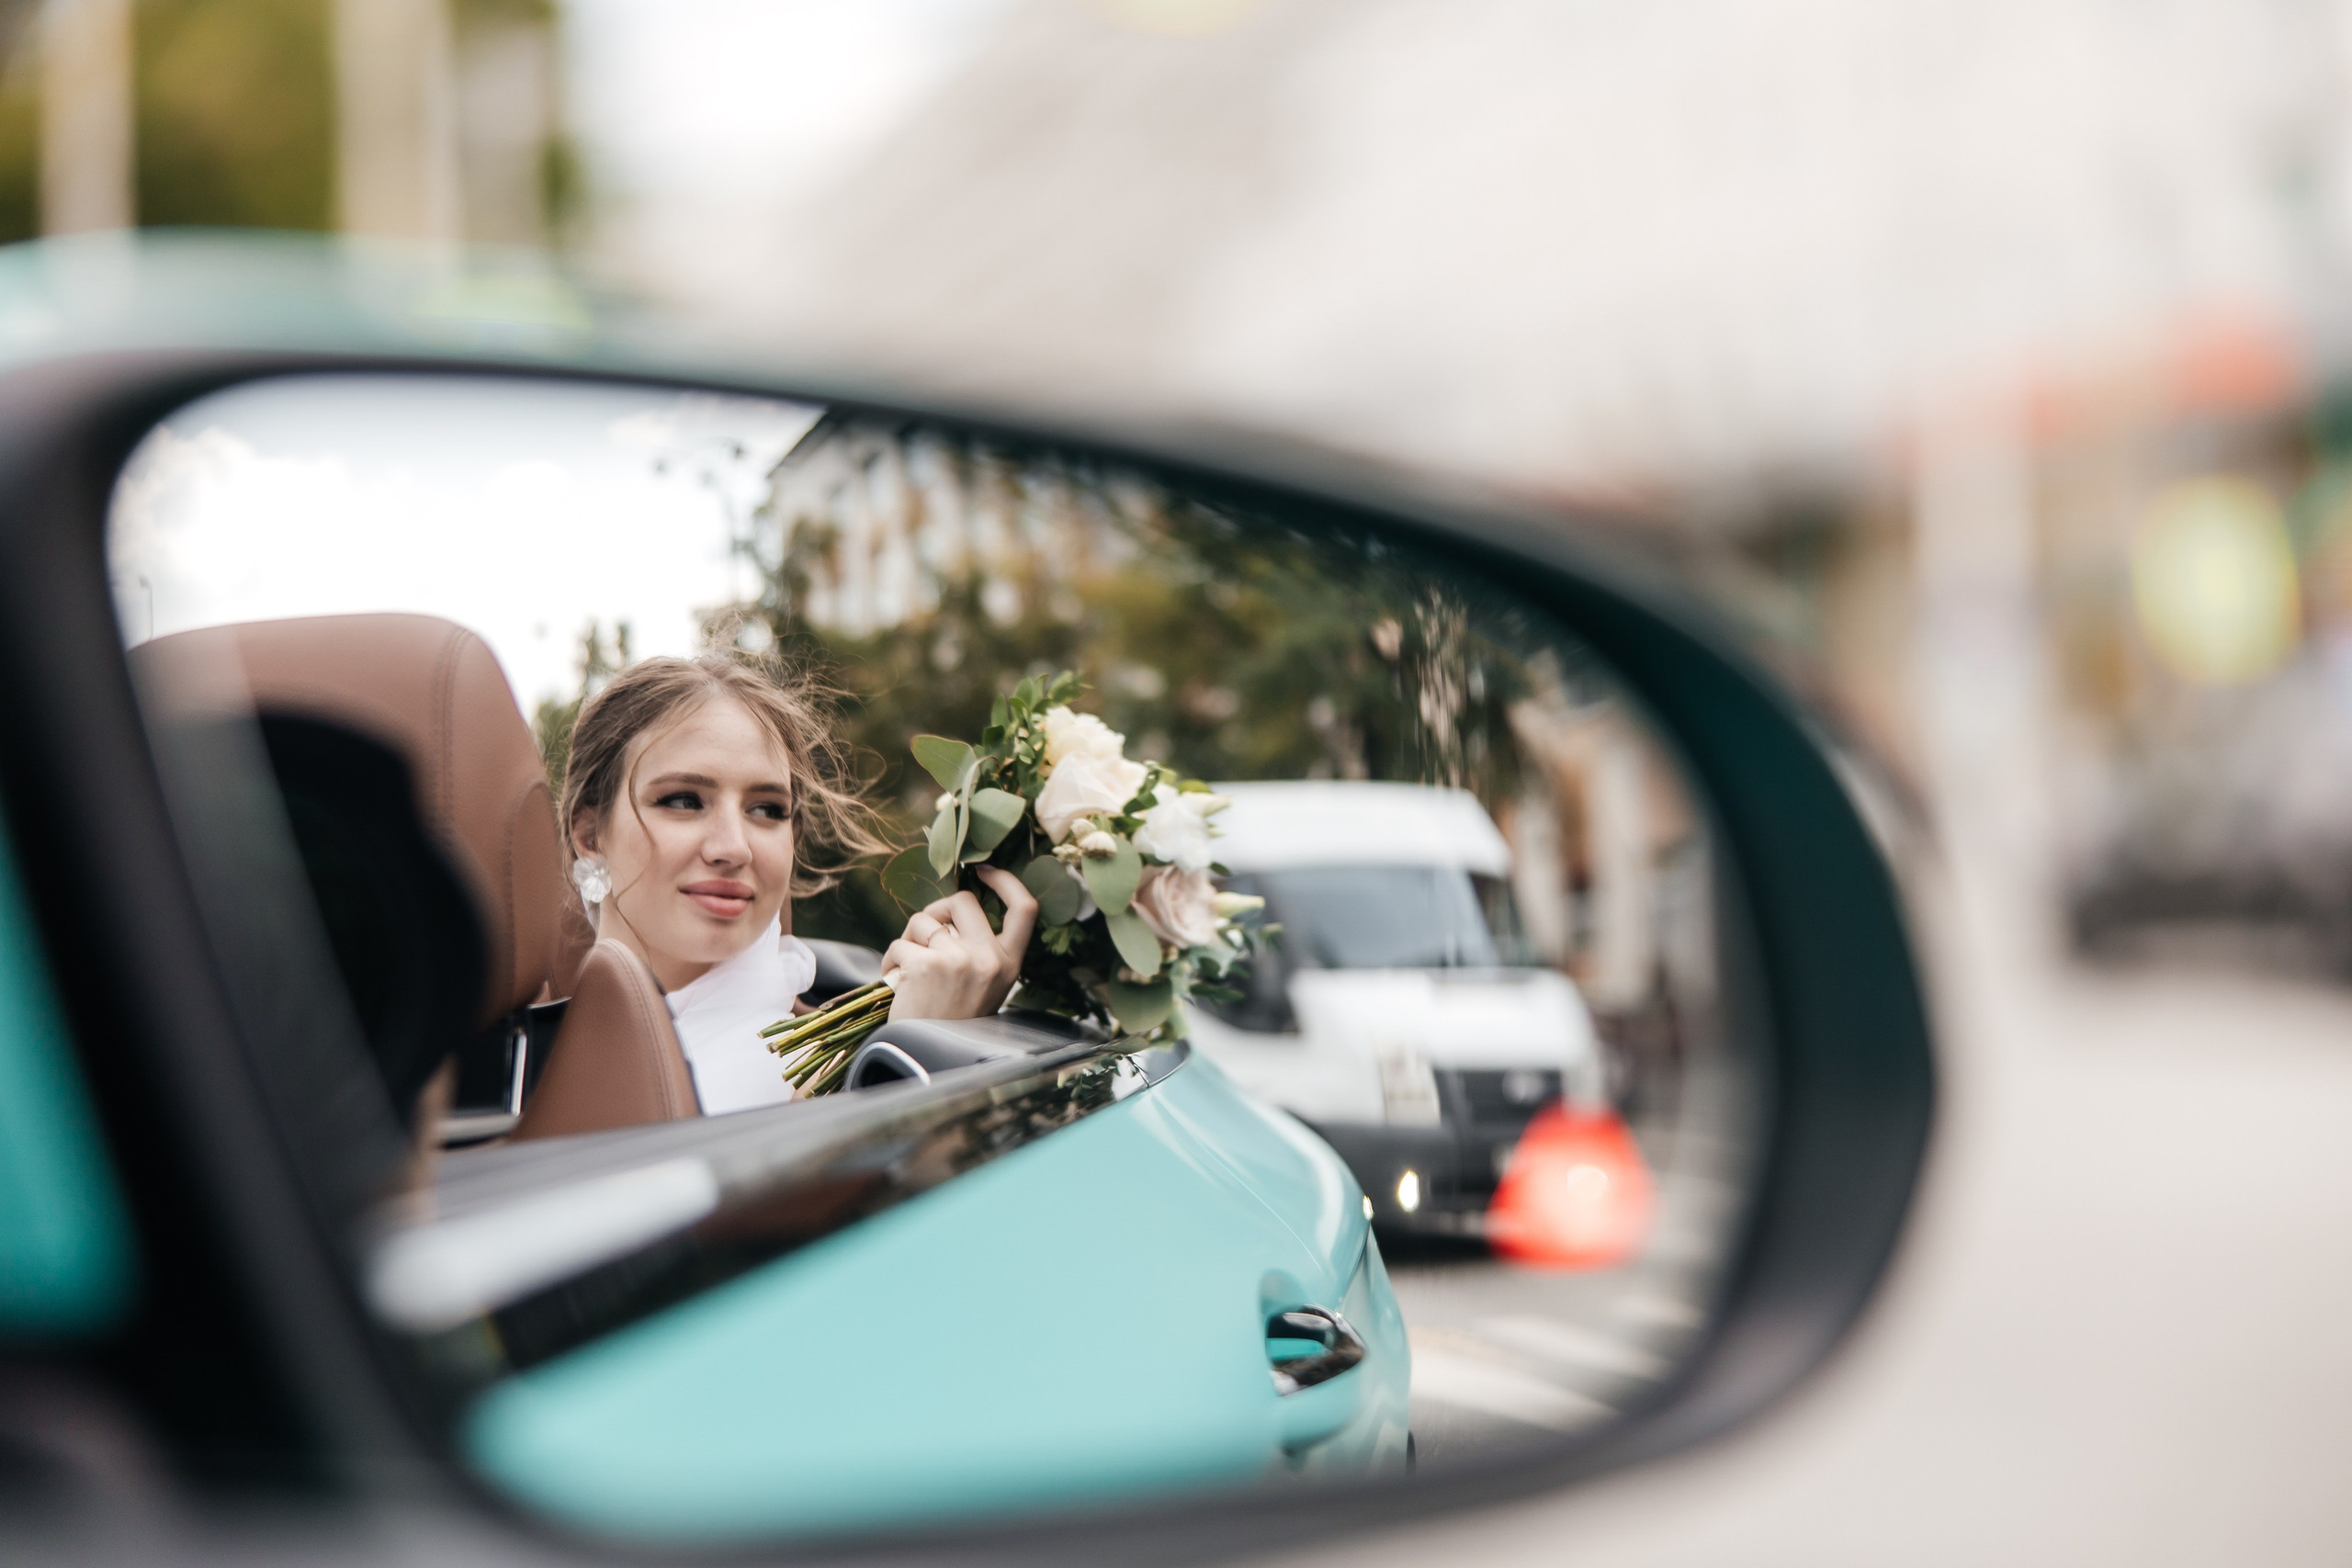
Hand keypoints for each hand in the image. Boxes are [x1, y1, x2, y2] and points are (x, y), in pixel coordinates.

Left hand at [882, 864, 1038, 1021]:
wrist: (927, 1061)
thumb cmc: (952, 1023)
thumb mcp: (986, 987)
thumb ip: (981, 950)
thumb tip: (955, 910)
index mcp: (1010, 964)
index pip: (1025, 908)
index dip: (1006, 880)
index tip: (984, 870)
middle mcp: (989, 958)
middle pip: (963, 900)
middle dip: (937, 907)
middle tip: (925, 931)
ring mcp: (958, 960)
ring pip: (923, 921)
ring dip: (909, 940)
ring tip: (908, 970)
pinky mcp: (925, 965)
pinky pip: (900, 942)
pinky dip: (891, 959)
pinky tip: (895, 981)